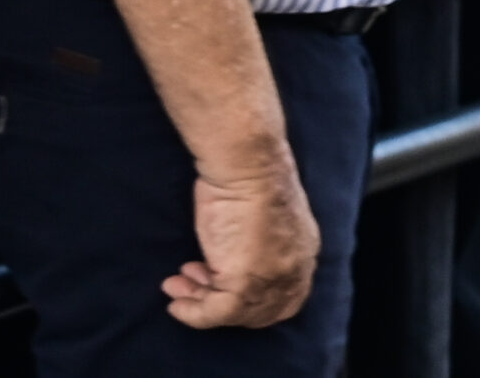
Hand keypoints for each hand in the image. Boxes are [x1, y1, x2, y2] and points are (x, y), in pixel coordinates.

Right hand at [162, 154, 319, 328]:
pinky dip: (193, 313)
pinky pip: (215, 313)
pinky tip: (176, 301)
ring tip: (178, 286)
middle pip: (261, 311)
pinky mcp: (246, 283)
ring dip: (201, 304)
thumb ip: (259, 247)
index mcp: (303, 252)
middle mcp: (294, 270)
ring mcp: (272, 279)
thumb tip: (228, 265)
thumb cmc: (249, 182)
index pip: (285, 297)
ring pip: (235, 313)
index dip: (251, 301)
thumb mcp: (264, 220)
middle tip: (193, 287)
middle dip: (224, 304)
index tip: (219, 286)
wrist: (247, 167)